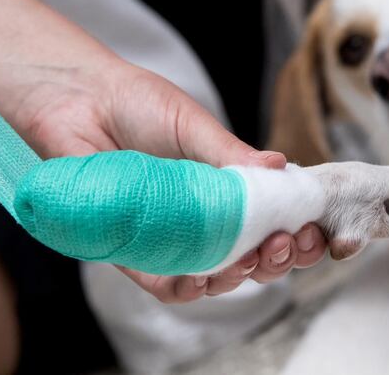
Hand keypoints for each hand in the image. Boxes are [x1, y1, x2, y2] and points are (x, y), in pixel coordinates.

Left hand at [22, 63, 326, 301]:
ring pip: (215, 276)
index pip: (273, 222)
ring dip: (240, 278)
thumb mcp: (194, 125)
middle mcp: (204, 218)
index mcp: (228, 189)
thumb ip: (233, 154)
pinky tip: (202, 280)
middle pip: (252, 256)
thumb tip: (281, 168)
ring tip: (250, 258)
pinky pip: (162, 284)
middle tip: (284, 243)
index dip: (298, 234)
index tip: (311, 230)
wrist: (77, 99)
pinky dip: (186, 289)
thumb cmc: (138, 104)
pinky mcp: (132, 249)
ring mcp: (172, 236)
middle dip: (278, 260)